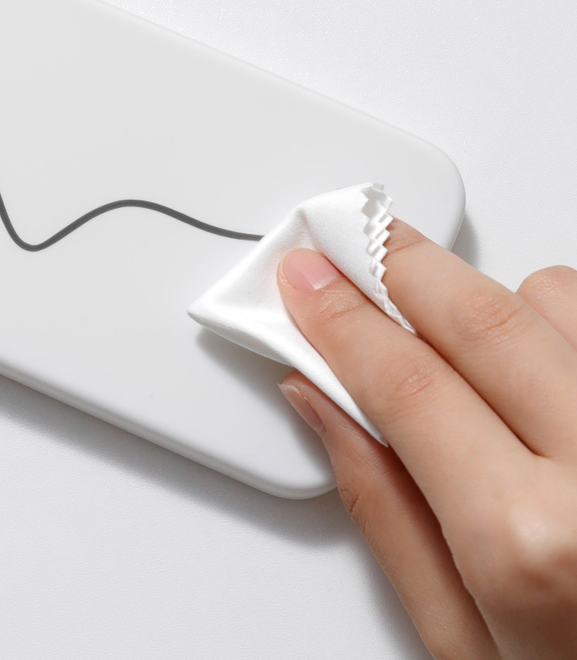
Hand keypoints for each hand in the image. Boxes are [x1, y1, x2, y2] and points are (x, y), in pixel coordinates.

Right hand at [277, 223, 576, 658]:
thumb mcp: (461, 641)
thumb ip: (384, 510)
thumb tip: (324, 404)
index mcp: (531, 542)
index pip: (404, 382)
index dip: (340, 318)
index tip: (305, 279)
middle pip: (476, 315)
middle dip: (398, 262)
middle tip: (355, 238)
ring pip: (554, 297)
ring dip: (487, 301)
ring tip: (454, 334)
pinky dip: (558, 317)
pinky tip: (537, 362)